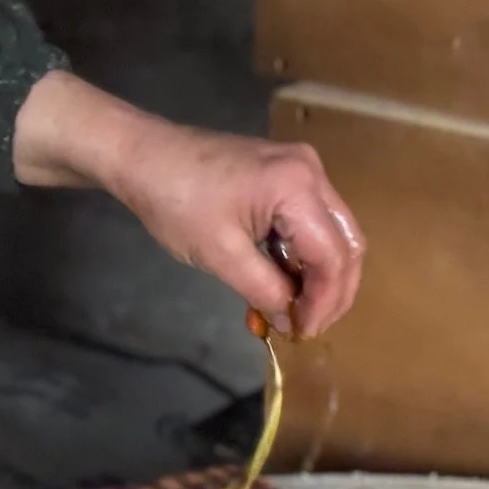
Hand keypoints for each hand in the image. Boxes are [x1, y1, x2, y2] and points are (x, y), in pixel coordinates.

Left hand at [12, 71, 364, 336]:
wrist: (142, 155)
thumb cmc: (176, 202)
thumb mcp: (221, 255)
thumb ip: (265, 290)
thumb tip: (292, 321)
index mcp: (298, 187)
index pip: (333, 256)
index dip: (325, 301)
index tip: (303, 332)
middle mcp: (311, 172)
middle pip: (346, 242)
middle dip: (333, 290)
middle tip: (308, 326)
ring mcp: (300, 168)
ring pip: (333, 232)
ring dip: (320, 274)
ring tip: (297, 310)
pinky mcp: (285, 173)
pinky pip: (312, 220)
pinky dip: (304, 254)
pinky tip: (285, 280)